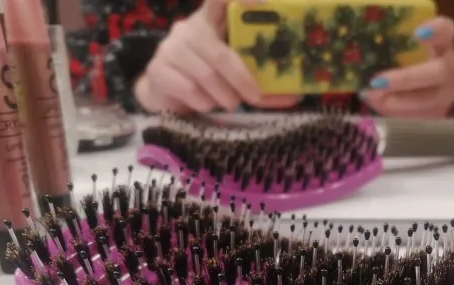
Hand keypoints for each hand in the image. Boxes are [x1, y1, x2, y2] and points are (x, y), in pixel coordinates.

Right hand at [134, 0, 299, 113]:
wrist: (167, 95)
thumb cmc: (208, 80)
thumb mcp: (234, 75)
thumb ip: (260, 81)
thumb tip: (296, 96)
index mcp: (212, 22)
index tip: (261, 1)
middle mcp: (188, 29)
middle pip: (219, 53)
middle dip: (241, 79)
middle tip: (255, 96)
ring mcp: (170, 48)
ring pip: (205, 74)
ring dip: (224, 95)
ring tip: (232, 104)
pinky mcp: (157, 70)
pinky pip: (188, 88)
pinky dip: (204, 102)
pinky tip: (207, 105)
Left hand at [360, 17, 453, 117]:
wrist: (433, 91)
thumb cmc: (412, 64)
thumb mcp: (405, 53)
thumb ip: (390, 55)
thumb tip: (364, 74)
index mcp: (443, 45)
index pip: (446, 32)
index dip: (436, 31)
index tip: (418, 33)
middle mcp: (451, 69)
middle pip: (437, 73)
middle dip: (405, 79)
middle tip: (377, 82)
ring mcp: (448, 94)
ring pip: (427, 100)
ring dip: (396, 101)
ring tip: (373, 97)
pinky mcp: (440, 114)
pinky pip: (417, 116)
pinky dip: (395, 112)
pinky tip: (380, 105)